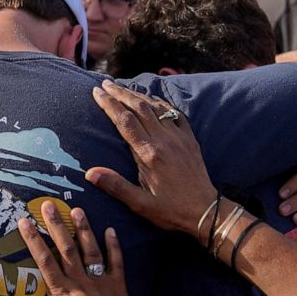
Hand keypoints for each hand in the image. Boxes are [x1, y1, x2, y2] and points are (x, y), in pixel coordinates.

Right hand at [7, 202, 142, 295]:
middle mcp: (80, 281)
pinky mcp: (119, 286)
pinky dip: (114, 245)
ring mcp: (101, 281)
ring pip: (90, 250)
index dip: (33, 239)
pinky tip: (110, 229)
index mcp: (62, 292)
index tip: (25, 221)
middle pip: (66, 248)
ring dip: (83, 229)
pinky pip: (117, 262)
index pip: (44, 260)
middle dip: (56, 225)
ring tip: (77, 209)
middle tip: (49, 205)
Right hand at [85, 80, 216, 239]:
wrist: (206, 212)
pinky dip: (161, 102)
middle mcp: (164, 140)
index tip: (97, 92)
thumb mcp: (140, 204)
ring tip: (123, 88)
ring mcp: (179, 137)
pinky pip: (175, 113)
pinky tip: (153, 99)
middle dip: (120, 93)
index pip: (125, 121)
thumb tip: (90, 173)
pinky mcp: (190, 139)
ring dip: (138, 95)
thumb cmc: (171, 210)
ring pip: (156, 107)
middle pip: (139, 107)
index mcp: (149, 154)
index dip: (109, 104)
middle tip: (104, 84)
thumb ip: (116, 186)